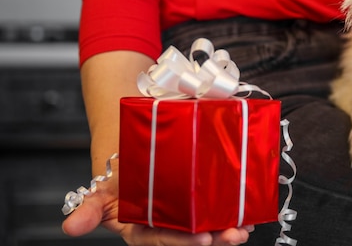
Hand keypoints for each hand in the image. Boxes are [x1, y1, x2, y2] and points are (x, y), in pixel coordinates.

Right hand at [62, 159, 252, 245]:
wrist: (129, 146)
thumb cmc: (117, 173)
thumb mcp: (99, 190)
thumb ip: (88, 209)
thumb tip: (70, 228)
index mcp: (144, 228)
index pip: (165, 238)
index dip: (184, 242)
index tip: (203, 240)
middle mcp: (167, 222)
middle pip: (192, 234)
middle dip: (215, 237)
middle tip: (235, 235)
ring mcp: (186, 209)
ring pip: (208, 221)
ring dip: (229, 225)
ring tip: (245, 226)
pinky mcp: (199, 194)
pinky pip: (216, 203)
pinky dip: (232, 206)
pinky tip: (248, 208)